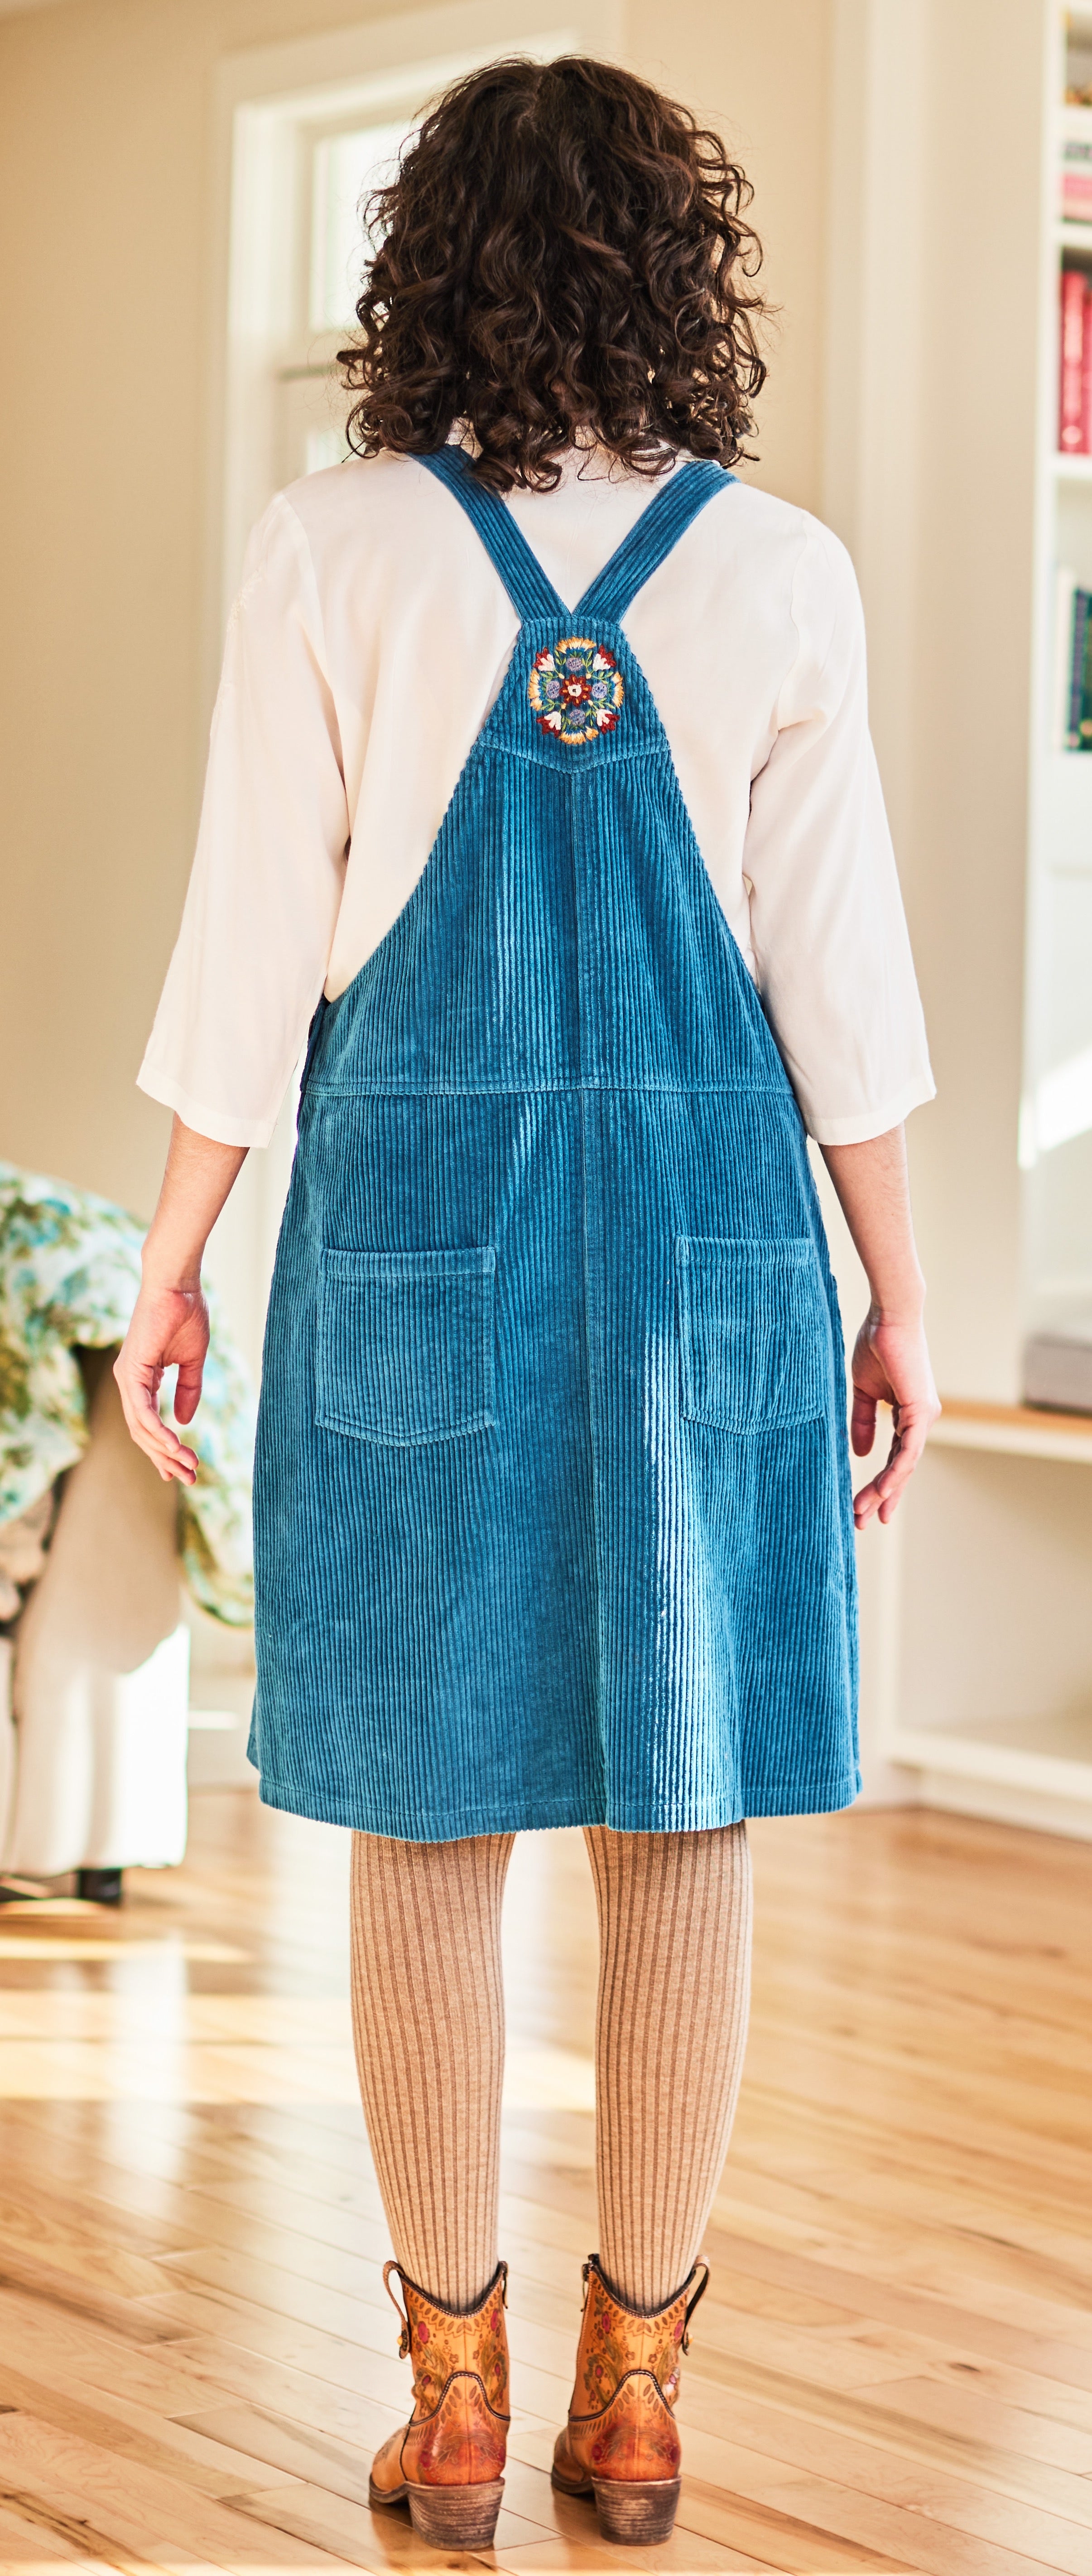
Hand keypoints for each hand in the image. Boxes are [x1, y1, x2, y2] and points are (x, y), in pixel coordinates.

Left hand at [113, 1281, 209, 1485]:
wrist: (177, 1285)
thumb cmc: (185, 1314)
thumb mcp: (192, 1361)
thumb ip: (188, 1390)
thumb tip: (185, 1421)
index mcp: (141, 1378)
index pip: (148, 1424)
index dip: (164, 1449)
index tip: (182, 1469)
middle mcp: (129, 1381)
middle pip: (143, 1432)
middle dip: (166, 1458)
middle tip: (190, 1477)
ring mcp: (127, 1377)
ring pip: (141, 1427)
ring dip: (165, 1451)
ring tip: (189, 1467)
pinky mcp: (132, 1372)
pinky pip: (142, 1411)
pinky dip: (158, 1431)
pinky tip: (175, 1446)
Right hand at [849, 1309, 939, 1528]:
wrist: (888, 1318)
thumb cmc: (876, 1345)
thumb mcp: (862, 1392)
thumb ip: (862, 1422)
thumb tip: (862, 1455)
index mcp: (908, 1414)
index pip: (894, 1457)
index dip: (881, 1482)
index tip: (865, 1506)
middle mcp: (920, 1419)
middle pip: (900, 1467)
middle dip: (882, 1497)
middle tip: (864, 1522)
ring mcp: (923, 1416)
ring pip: (904, 1465)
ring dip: (884, 1491)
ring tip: (864, 1512)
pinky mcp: (921, 1410)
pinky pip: (908, 1450)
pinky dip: (895, 1472)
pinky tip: (882, 1491)